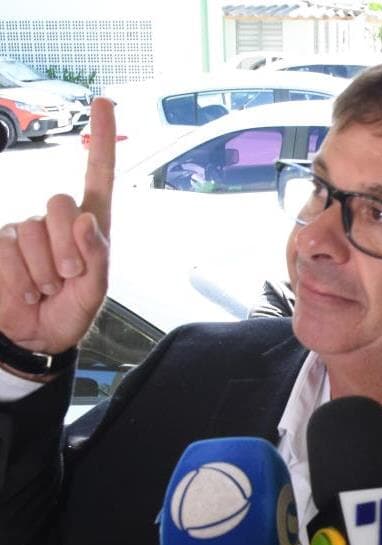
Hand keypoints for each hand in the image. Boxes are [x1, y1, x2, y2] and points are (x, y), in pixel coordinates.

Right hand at [0, 98, 114, 354]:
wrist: (36, 336)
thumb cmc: (71, 310)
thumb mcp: (95, 291)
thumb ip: (97, 256)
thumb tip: (86, 219)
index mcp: (89, 227)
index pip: (98, 176)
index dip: (101, 141)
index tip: (104, 103)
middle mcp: (56, 222)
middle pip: (60, 204)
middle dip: (67, 249)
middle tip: (66, 278)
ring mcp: (24, 231)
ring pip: (32, 232)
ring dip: (42, 270)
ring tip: (46, 288)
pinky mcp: (0, 245)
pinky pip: (8, 252)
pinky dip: (20, 279)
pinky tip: (25, 291)